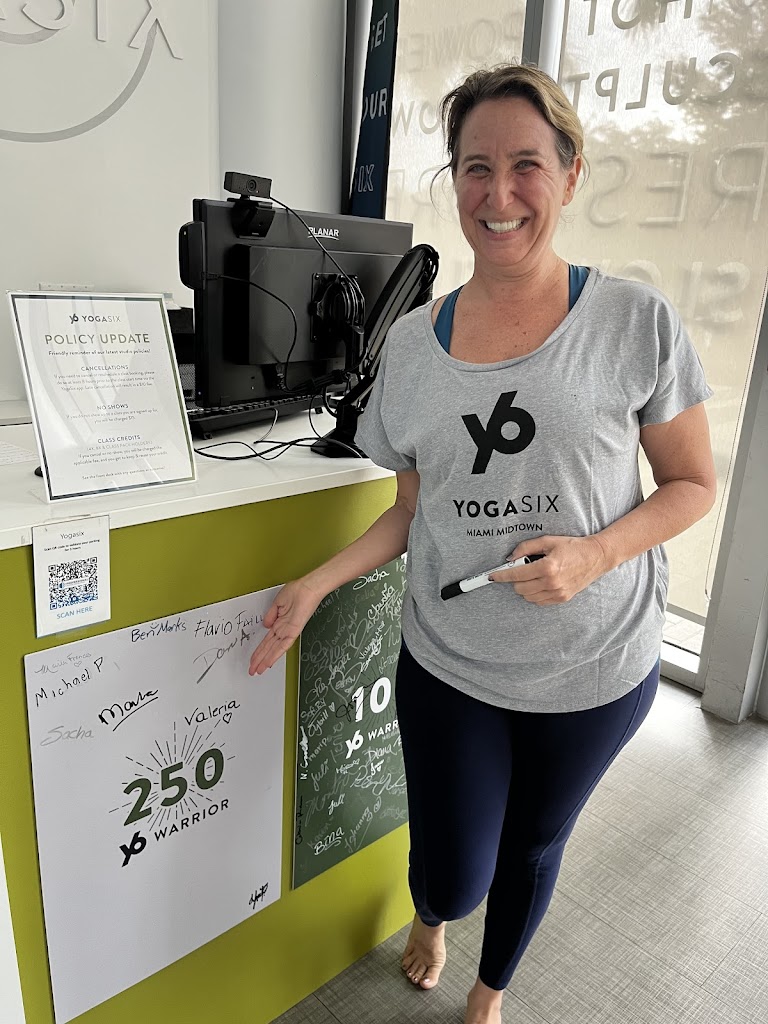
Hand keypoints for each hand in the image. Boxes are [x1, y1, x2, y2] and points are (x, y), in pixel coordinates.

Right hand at [249, 579, 323, 674]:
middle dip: (259, 659)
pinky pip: (283, 645)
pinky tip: (269, 662)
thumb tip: (265, 625)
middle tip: (252, 670)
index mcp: (279, 622)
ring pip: (274, 650)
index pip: (267, 640)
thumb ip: (270, 616)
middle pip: (269, 648)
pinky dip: (275, 654)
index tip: (253, 659)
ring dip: (265, 661)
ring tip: (258, 670)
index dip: (259, 650)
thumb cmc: (297, 590)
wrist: (308, 587)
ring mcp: (289, 631)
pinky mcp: (294, 631)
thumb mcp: (278, 603)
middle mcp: (284, 629)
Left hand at [490, 535, 608, 605]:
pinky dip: (535, 593)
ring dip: (525, 587)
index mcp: (547, 567)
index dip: (501, 575)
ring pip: (528, 597)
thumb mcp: (548, 541)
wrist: (596, 557)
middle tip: (522, 568)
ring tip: (535, 574)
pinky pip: (539, 601)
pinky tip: (541, 582)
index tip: (492, 576)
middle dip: (516, 579)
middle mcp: (552, 582)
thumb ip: (526, 548)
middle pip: (519, 588)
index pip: (516, 574)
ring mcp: (557, 592)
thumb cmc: (572, 547)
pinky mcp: (562, 598)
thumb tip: (510, 557)